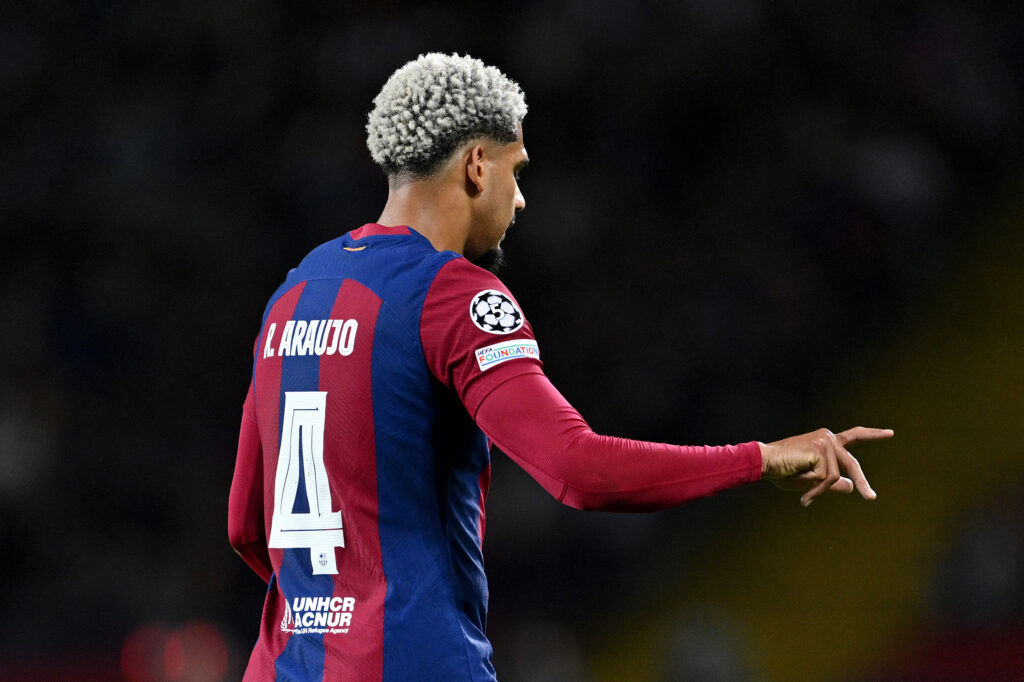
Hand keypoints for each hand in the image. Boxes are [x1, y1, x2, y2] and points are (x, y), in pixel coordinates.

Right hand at [759, 427, 892, 506]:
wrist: (764, 462)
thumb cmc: (783, 470)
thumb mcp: (811, 480)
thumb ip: (831, 482)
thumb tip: (851, 487)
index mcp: (827, 441)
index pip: (854, 436)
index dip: (873, 434)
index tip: (890, 433)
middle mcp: (828, 437)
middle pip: (851, 464)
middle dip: (863, 482)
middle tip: (872, 498)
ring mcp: (825, 442)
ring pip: (835, 476)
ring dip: (820, 490)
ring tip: (806, 496)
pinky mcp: (820, 451)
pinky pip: (826, 478)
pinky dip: (815, 489)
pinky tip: (802, 486)